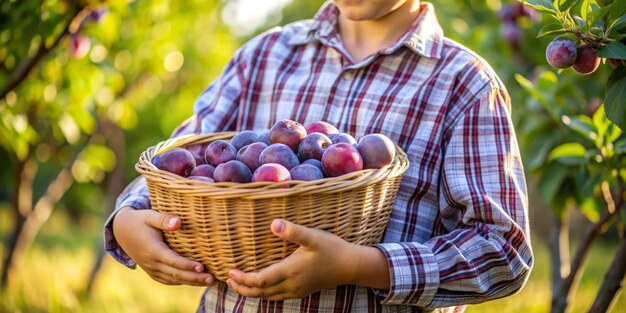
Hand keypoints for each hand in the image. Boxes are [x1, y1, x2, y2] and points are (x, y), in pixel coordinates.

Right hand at [112, 206, 214, 285]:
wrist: (122, 231)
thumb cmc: (140, 221)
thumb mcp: (150, 215)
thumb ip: (164, 219)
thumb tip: (179, 222)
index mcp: (152, 249)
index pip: (172, 260)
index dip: (187, 265)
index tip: (202, 266)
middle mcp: (151, 263)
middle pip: (175, 273)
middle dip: (195, 278)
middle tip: (213, 279)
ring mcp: (151, 269)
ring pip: (173, 279)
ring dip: (192, 282)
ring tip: (211, 282)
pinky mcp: (152, 272)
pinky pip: (168, 280)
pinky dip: (183, 281)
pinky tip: (197, 281)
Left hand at [226, 219, 363, 300]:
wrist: (350, 266)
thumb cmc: (332, 249)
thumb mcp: (313, 237)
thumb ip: (293, 231)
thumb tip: (274, 224)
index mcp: (290, 271)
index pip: (259, 281)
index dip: (242, 279)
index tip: (230, 272)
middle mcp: (291, 285)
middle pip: (260, 293)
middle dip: (242, 288)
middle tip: (228, 280)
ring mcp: (296, 290)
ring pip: (267, 297)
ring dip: (251, 292)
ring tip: (238, 284)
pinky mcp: (301, 291)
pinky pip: (277, 297)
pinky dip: (263, 293)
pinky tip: (261, 286)